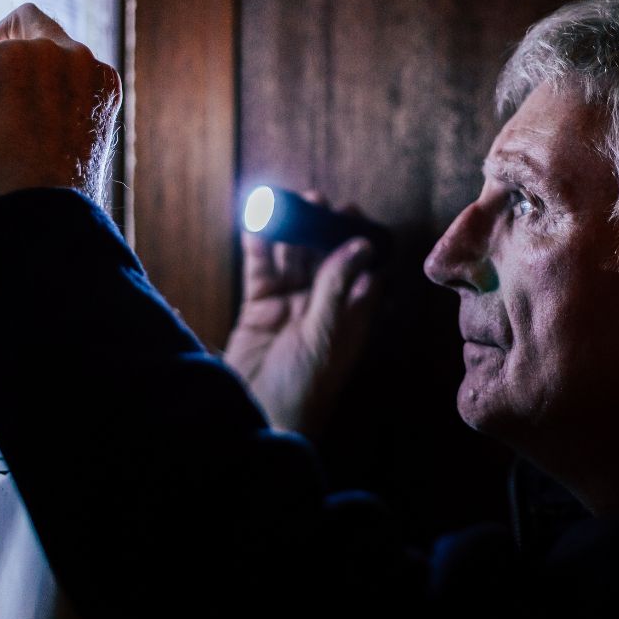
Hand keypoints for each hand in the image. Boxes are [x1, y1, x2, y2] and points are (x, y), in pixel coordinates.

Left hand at [0, 4, 121, 208]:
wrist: (42, 212)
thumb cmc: (57, 195)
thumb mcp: (75, 142)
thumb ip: (60, 110)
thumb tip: (22, 106)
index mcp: (102, 83)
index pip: (64, 47)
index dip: (34, 55)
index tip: (14, 71)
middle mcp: (78, 59)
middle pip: (29, 22)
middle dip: (0, 50)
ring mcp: (41, 56)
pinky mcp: (1, 63)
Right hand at [224, 194, 380, 435]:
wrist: (259, 419)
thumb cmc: (304, 389)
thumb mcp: (325, 337)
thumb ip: (337, 289)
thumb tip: (360, 246)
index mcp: (350, 317)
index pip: (360, 269)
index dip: (358, 239)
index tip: (352, 211)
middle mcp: (322, 308)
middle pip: (324, 257)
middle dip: (321, 227)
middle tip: (316, 199)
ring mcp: (290, 306)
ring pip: (292, 258)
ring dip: (291, 231)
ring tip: (288, 202)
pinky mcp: (259, 308)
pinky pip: (261, 270)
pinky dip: (259, 246)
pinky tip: (257, 223)